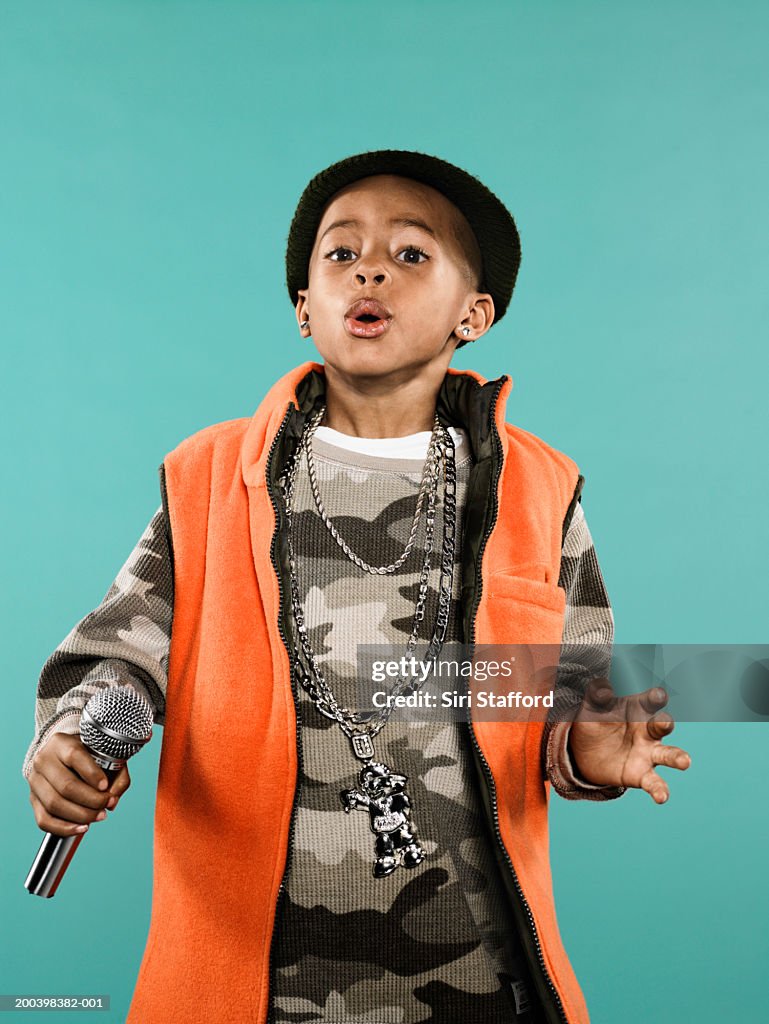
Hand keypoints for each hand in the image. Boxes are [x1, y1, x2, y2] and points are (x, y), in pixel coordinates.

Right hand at [28, 733, 131, 836]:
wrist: (64, 757)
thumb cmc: (89, 756)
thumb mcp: (106, 755)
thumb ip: (117, 774)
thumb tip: (113, 799)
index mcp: (60, 743)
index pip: (75, 756)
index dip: (92, 774)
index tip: (105, 786)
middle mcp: (43, 760)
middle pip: (66, 786)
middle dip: (91, 800)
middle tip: (106, 804)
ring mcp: (35, 781)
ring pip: (55, 804)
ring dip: (81, 815)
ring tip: (99, 815)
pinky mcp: (33, 800)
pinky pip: (44, 820)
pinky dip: (65, 828)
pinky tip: (82, 827)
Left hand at [567, 678, 691, 803]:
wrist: (584, 752)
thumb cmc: (595, 722)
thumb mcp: (591, 707)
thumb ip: (597, 696)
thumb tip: (603, 690)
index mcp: (638, 710)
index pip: (650, 702)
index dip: (656, 698)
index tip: (659, 696)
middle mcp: (648, 731)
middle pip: (661, 725)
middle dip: (665, 723)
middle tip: (665, 722)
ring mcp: (648, 754)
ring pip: (668, 754)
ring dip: (677, 757)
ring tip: (685, 762)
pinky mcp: (641, 775)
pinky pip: (654, 783)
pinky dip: (660, 790)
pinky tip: (662, 798)